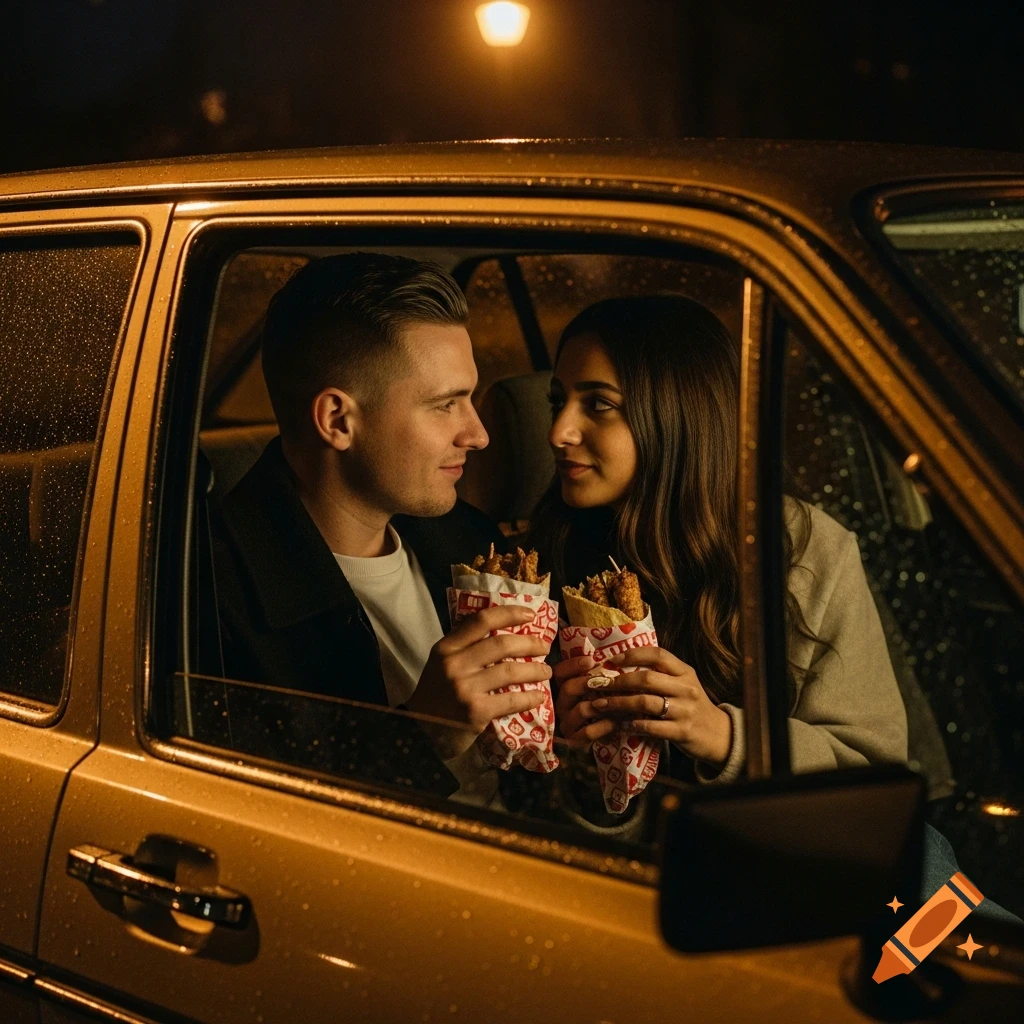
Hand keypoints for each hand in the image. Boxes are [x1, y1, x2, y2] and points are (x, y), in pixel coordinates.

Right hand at [407, 604, 552, 755]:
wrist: (422, 731)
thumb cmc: (437, 694)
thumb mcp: (442, 663)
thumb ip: (466, 648)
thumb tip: (507, 632)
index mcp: (446, 648)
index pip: (481, 621)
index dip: (509, 613)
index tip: (530, 615)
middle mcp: (454, 664)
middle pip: (501, 644)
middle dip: (529, 643)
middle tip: (544, 646)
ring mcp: (465, 688)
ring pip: (510, 671)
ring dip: (535, 670)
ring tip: (546, 671)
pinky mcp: (476, 711)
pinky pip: (511, 700)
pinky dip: (530, 697)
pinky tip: (539, 697)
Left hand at [558, 647, 732, 767]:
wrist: (719, 735)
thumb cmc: (693, 706)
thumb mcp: (683, 684)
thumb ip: (662, 675)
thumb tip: (623, 665)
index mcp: (685, 672)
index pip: (658, 655)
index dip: (633, 655)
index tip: (612, 660)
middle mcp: (686, 688)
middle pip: (647, 678)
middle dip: (619, 681)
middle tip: (598, 685)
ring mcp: (685, 710)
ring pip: (645, 702)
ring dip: (619, 703)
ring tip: (601, 705)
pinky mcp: (682, 732)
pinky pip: (651, 726)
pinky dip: (632, 724)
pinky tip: (620, 724)